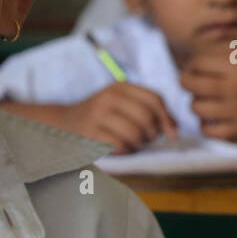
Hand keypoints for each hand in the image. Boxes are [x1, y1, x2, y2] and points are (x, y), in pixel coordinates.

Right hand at [61, 82, 177, 153]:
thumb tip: (174, 130)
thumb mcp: (120, 104)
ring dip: (139, 144)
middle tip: (146, 139)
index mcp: (119, 86)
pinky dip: (125, 151)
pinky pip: (120, 145)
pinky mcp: (89, 133)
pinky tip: (121, 149)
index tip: (171, 133)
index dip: (167, 118)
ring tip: (133, 144)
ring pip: (135, 133)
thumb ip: (147, 110)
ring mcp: (97, 115)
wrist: (62, 123)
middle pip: (147, 117)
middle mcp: (108, 97)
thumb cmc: (100, 116)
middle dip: (153, 133)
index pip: (154, 99)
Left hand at [178, 49, 236, 139]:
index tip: (193, 70)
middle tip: (191, 85)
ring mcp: (236, 110)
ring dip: (196, 105)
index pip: (197, 63)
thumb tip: (194, 60)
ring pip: (196, 108)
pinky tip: (211, 121)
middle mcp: (234, 87)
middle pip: (190, 84)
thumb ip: (225, 57)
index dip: (190, 66)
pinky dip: (205, 127)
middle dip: (186, 83)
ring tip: (203, 103)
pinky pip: (209, 131)